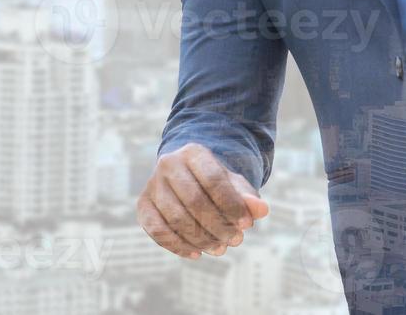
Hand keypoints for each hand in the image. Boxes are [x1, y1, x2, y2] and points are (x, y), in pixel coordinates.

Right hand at [137, 143, 269, 258]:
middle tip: (235, 241)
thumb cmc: (214, 182)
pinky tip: (197, 253)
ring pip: (176, 219)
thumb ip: (247, 196)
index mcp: (193, 152)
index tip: (247, 225)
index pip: (213, 180)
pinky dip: (178, 246)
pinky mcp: (143, 205)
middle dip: (218, 226)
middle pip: (194, 201)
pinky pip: (158, 231)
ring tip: (220, 248)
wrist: (185, 175)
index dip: (232, 205)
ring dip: (201, 239)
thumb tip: (262, 210)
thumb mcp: (233, 183)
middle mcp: (168, 164)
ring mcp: (152, 184)